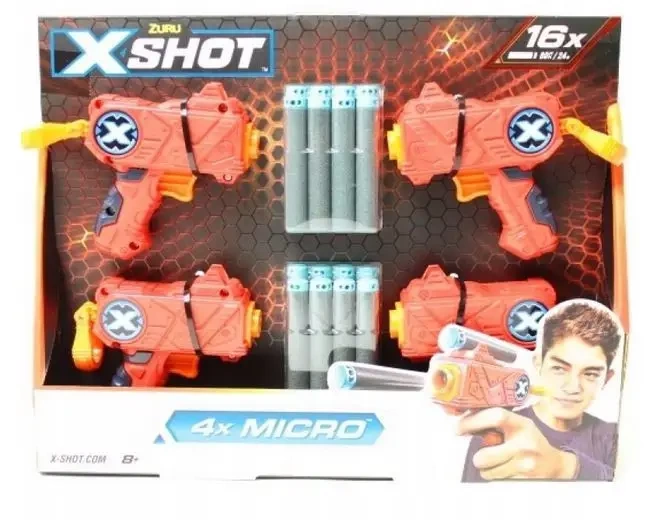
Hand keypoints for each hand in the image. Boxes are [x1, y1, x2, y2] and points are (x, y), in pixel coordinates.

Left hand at [456, 408, 578, 479]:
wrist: (554, 464)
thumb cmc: (529, 441)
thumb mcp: (518, 425)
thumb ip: (496, 423)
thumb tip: (465, 422)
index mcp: (521, 424)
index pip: (496, 416)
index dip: (473, 421)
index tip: (459, 429)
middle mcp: (524, 443)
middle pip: (486, 455)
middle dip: (477, 458)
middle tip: (478, 457)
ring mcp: (525, 464)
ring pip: (490, 472)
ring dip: (486, 470)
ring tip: (495, 463)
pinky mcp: (526, 480)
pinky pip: (500, 481)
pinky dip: (497, 477)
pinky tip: (507, 470)